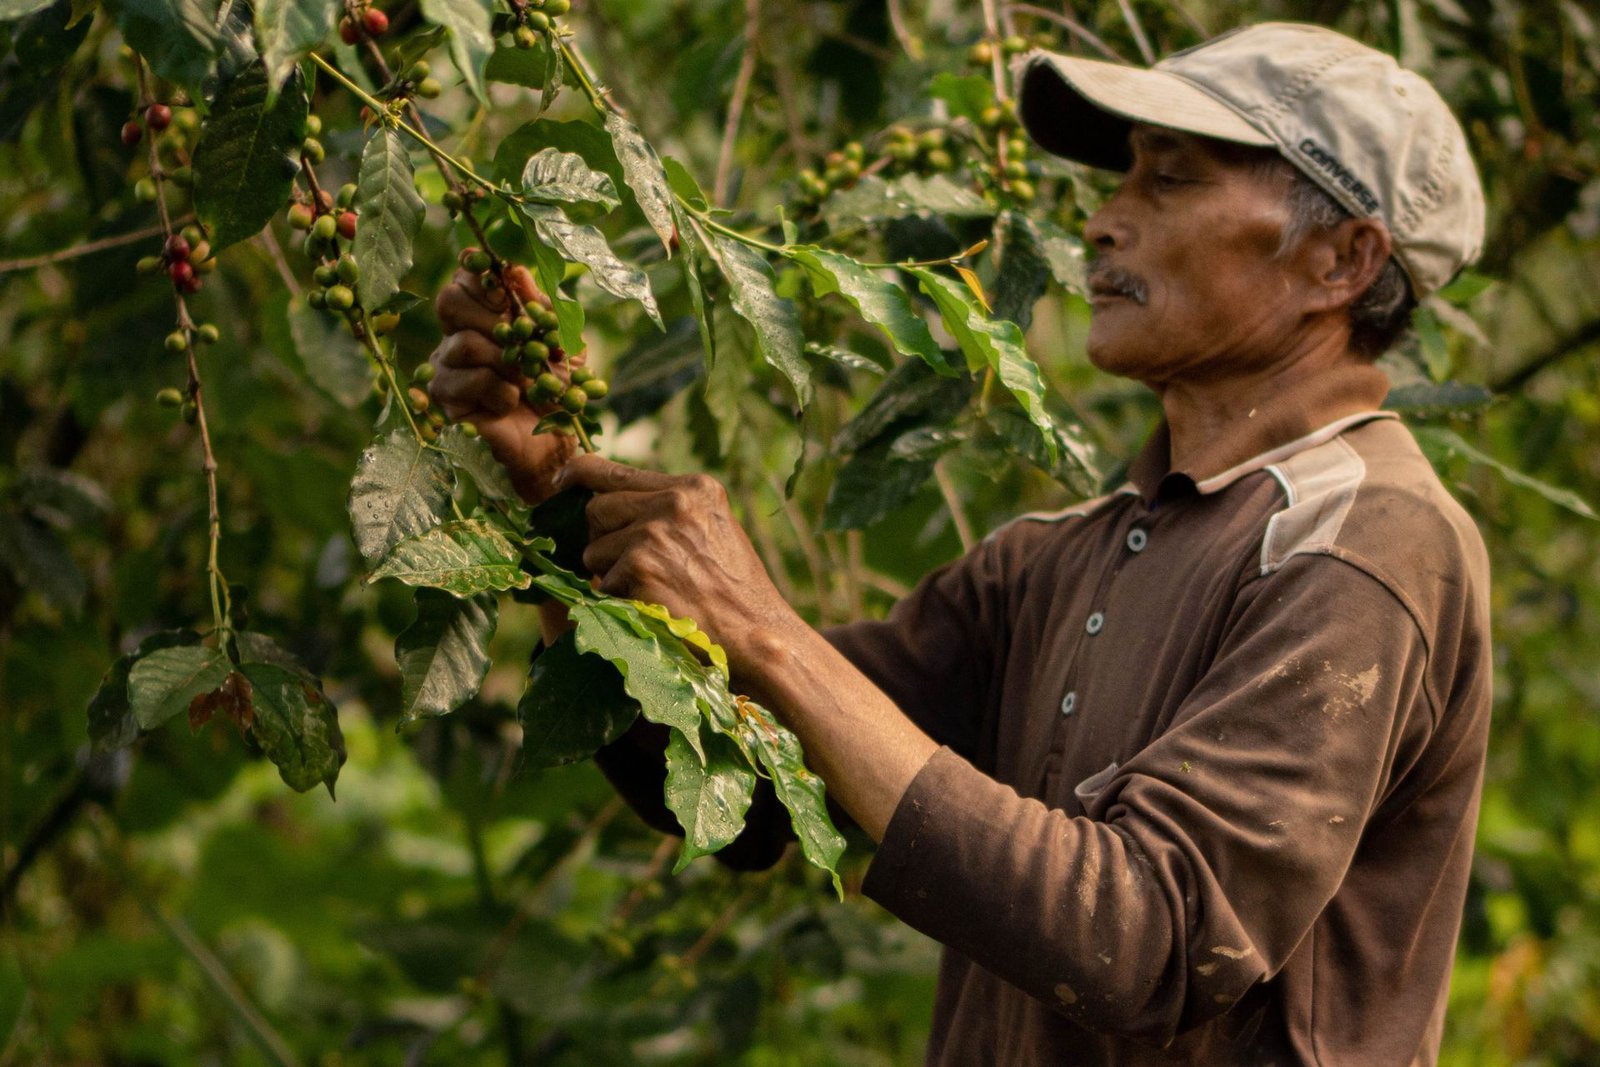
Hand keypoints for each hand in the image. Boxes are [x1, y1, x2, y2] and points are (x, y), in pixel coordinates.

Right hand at [429, 258, 577, 505]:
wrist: (552, 441)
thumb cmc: (557, 389)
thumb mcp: (561, 344)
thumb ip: (542, 307)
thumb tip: (517, 271)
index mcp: (483, 314)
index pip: (466, 277)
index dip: (481, 271)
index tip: (506, 280)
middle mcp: (457, 334)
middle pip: (450, 300)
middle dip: (494, 318)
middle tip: (521, 338)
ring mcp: (446, 366)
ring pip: (464, 344)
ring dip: (506, 362)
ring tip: (525, 380)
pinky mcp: (445, 399)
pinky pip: (470, 381)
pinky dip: (501, 391)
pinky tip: (511, 402)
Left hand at [557, 454, 803, 676]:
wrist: (758, 635)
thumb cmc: (736, 592)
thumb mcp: (712, 530)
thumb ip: (671, 510)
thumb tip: (606, 502)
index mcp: (695, 487)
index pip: (618, 470)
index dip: (580, 473)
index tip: (561, 479)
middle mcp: (674, 501)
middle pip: (597, 509)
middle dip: (603, 540)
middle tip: (634, 567)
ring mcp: (654, 532)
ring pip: (593, 549)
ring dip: (610, 574)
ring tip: (654, 590)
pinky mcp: (638, 566)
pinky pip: (602, 584)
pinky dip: (620, 601)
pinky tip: (655, 607)